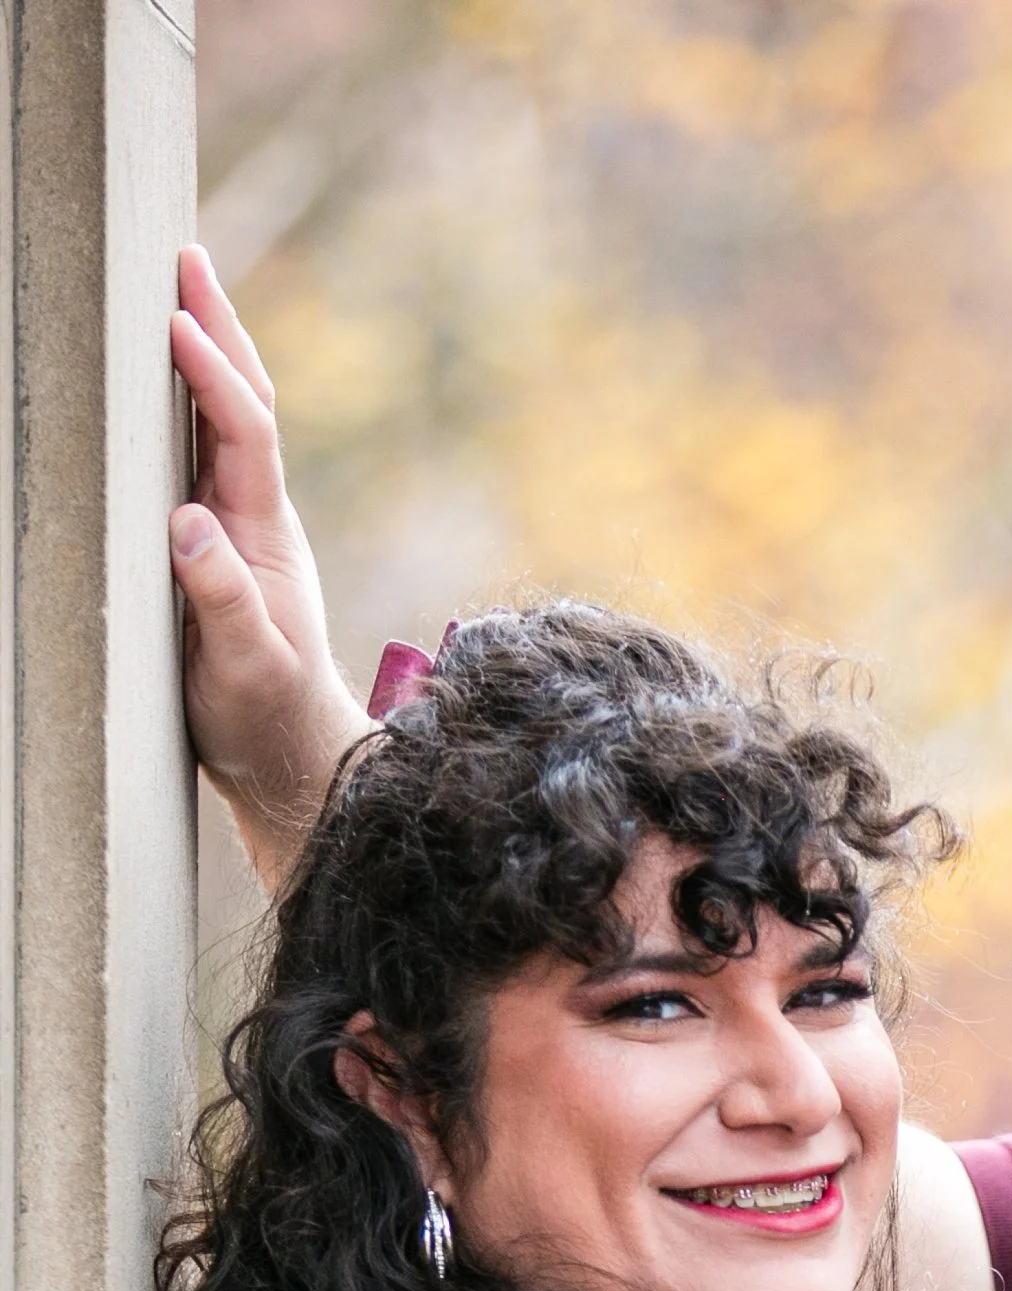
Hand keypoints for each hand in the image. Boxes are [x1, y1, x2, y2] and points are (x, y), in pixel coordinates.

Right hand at [168, 244, 371, 879]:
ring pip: (225, 420)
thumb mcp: (242, 669)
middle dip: (218, 327)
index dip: (211, 374)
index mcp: (263, 535)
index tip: (175, 320)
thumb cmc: (263, 720)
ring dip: (206, 350)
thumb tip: (184, 522)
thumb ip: (220, 600)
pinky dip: (188, 400)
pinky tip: (164, 373)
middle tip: (183, 255)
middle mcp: (257, 516)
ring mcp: (240, 526)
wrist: (292, 759)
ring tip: (175, 284)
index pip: (242, 432)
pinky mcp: (220, 543)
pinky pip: (204, 453)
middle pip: (244, 402)